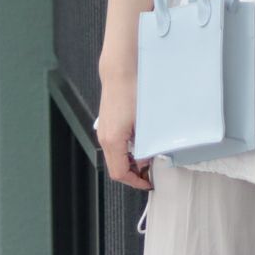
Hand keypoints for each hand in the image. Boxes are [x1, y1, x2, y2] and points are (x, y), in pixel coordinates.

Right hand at [96, 72, 152, 189]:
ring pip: (115, 157)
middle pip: (116, 167)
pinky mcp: (106, 124)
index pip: (120, 173)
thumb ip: (145, 145)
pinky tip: (140, 143)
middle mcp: (104, 138)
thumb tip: (147, 159)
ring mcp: (104, 131)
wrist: (120, 71)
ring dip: (131, 161)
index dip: (135, 182)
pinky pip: (115, 145)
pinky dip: (126, 150)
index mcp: (113, 141)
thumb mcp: (144, 123)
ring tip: (148, 158)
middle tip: (150, 172)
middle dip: (134, 173)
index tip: (148, 183)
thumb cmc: (132, 91)